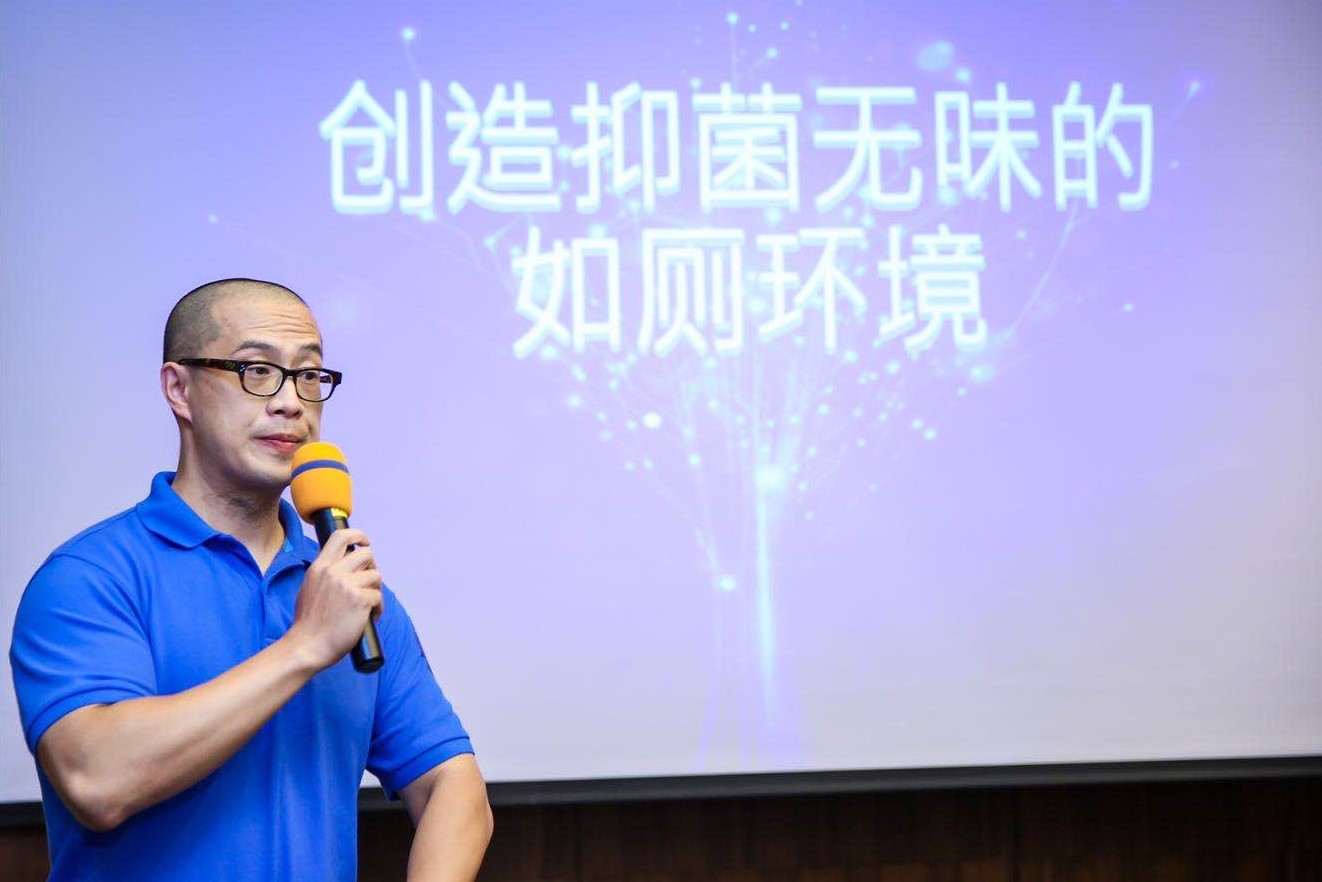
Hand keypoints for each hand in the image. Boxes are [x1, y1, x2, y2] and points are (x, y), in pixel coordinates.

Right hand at [287, 528, 383, 671]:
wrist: (307, 646)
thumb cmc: (308, 624)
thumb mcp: (309, 588)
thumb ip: (325, 574)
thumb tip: (343, 565)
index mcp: (319, 567)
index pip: (340, 536)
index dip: (358, 535)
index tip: (365, 542)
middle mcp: (333, 572)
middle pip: (366, 554)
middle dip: (372, 566)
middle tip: (369, 581)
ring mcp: (347, 585)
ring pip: (376, 575)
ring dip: (376, 589)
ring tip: (368, 604)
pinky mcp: (360, 600)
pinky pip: (379, 596)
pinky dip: (378, 608)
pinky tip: (370, 618)